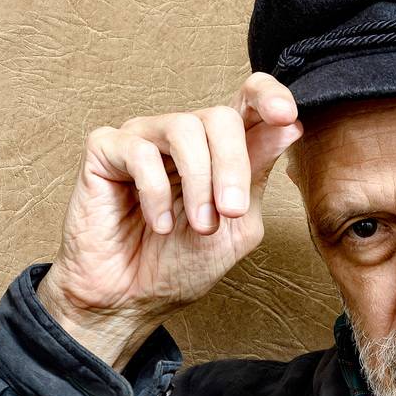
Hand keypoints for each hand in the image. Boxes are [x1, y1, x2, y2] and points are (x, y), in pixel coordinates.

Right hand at [36, 73, 304, 364]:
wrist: (131, 299)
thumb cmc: (180, 265)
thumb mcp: (236, 226)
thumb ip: (257, 175)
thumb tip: (289, 125)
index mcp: (219, 150)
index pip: (247, 100)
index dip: (268, 96)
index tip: (285, 116)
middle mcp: (182, 136)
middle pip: (220, 117)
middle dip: (232, 167)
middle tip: (231, 212)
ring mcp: (143, 138)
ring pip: (184, 128)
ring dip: (199, 183)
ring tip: (200, 226)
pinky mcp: (106, 150)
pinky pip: (139, 152)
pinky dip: (155, 193)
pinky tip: (160, 225)